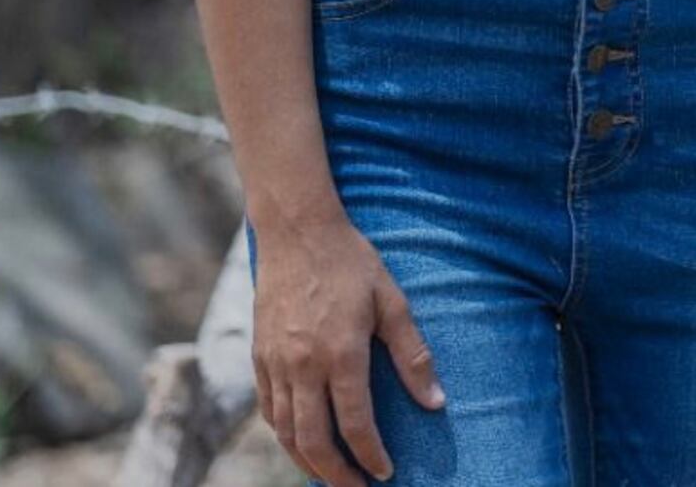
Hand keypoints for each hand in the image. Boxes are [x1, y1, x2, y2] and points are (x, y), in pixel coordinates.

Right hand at [253, 206, 445, 484]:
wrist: (298, 232)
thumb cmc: (352, 263)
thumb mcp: (393, 302)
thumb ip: (413, 355)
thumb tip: (436, 402)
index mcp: (340, 354)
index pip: (355, 424)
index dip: (370, 455)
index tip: (385, 473)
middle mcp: (302, 365)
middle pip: (312, 440)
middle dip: (335, 473)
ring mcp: (275, 363)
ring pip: (285, 431)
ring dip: (306, 461)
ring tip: (330, 474)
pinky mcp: (259, 356)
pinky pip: (269, 409)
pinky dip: (283, 433)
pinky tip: (300, 440)